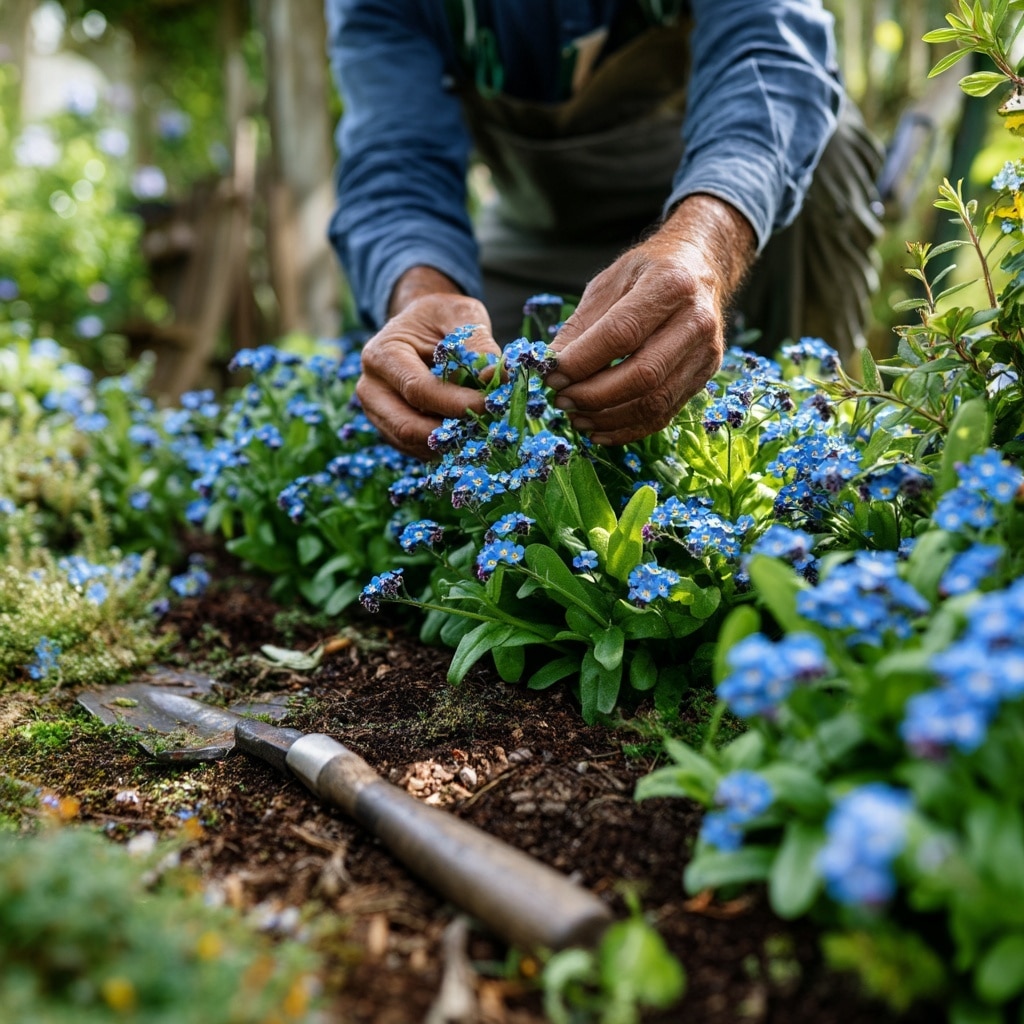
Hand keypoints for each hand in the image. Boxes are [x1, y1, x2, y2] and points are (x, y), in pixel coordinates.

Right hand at [356, 269, 501, 458]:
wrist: (423, 326)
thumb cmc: (442, 318)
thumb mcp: (461, 316)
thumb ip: (478, 344)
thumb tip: (496, 375)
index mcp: (381, 355)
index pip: (417, 390)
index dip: (455, 402)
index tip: (489, 404)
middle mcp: (371, 388)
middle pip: (407, 426)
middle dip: (450, 432)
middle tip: (487, 426)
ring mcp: (377, 413)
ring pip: (412, 443)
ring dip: (449, 443)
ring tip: (481, 428)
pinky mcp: (390, 430)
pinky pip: (417, 450)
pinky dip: (444, 447)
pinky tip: (468, 433)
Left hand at [544, 195, 755, 445]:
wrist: (701, 266)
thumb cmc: (647, 272)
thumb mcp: (608, 282)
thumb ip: (580, 325)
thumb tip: (550, 367)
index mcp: (670, 285)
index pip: (621, 334)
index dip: (583, 361)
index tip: (551, 375)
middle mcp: (695, 321)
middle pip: (643, 375)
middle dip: (594, 395)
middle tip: (560, 400)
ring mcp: (705, 353)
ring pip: (654, 403)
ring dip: (607, 418)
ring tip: (575, 417)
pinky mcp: (704, 377)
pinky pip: (663, 415)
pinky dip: (626, 429)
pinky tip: (598, 430)